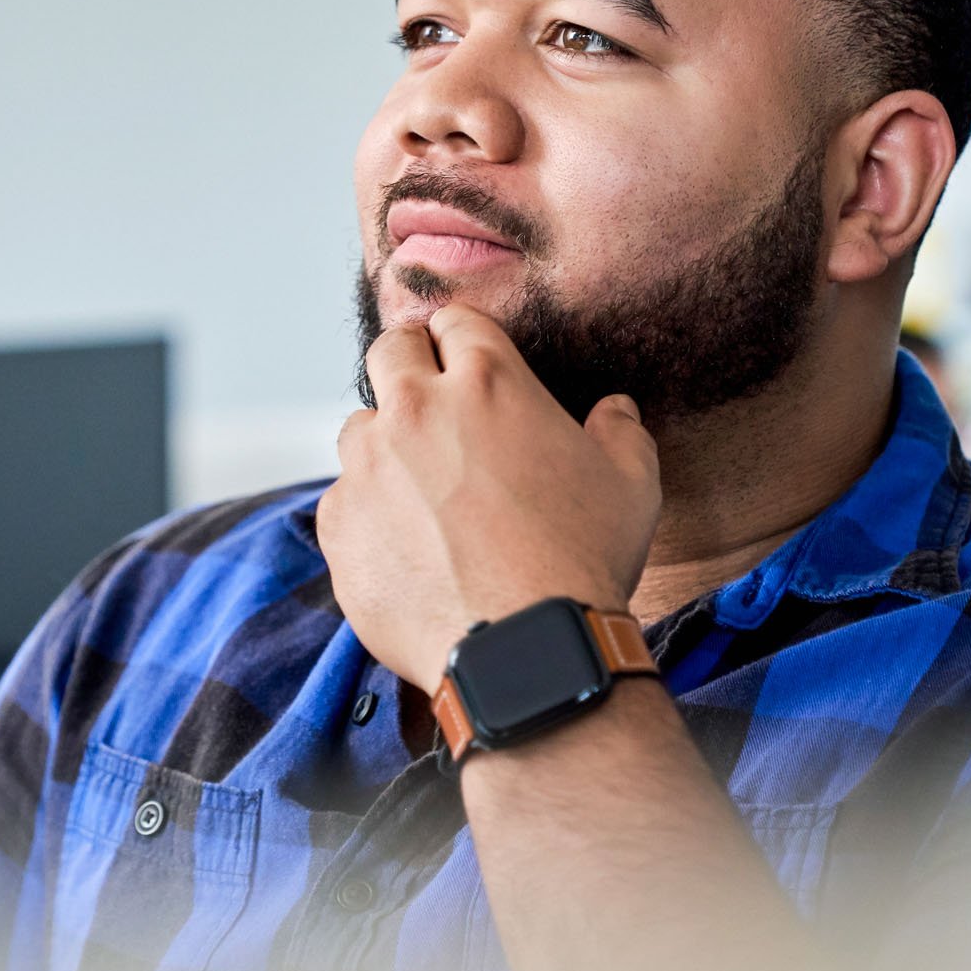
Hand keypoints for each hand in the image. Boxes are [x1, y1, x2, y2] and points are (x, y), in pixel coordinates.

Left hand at [316, 303, 660, 690]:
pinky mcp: (339, 524)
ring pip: (359, 428)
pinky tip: (406, 546)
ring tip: (420, 490)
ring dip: (384, 444)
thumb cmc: (582, 561)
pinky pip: (344, 500)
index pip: (455, 321)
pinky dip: (368, 514)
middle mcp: (416, 409)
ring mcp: (368, 466)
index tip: (464, 358)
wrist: (523, 649)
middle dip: (408, 363)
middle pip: (389, 351)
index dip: (461, 337)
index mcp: (488, 382)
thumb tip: (615, 410)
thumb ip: (620, 432)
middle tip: (429, 399)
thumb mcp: (631, 485)